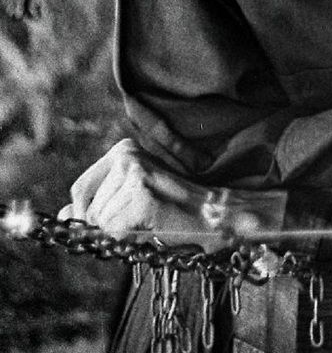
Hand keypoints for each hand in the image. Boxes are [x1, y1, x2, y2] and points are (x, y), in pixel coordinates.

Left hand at [57, 138, 205, 239]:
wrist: (211, 215)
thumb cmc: (170, 209)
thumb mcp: (128, 199)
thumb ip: (95, 204)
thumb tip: (60, 215)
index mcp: (123, 150)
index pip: (80, 189)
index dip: (86, 216)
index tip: (109, 224)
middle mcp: (126, 155)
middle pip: (88, 210)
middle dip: (107, 226)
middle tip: (141, 219)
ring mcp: (135, 173)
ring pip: (100, 223)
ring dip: (121, 232)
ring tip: (149, 220)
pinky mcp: (142, 195)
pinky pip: (114, 232)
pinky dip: (129, 239)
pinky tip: (153, 226)